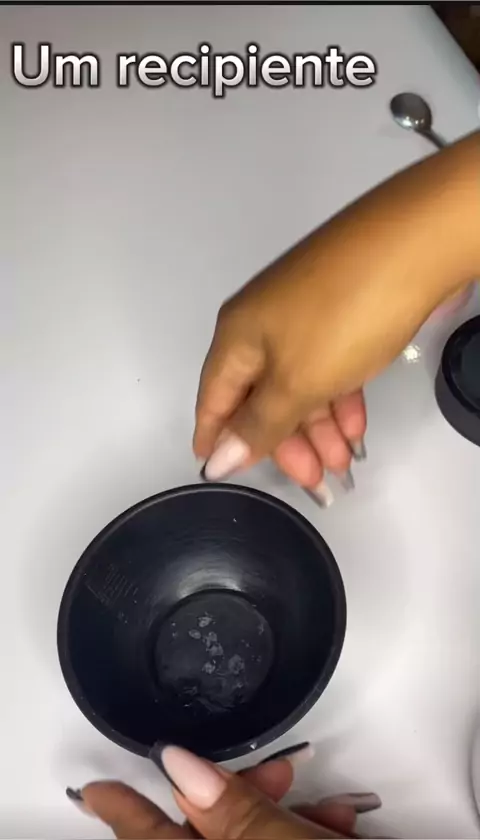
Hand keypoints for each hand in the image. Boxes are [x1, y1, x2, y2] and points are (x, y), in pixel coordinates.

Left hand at [68, 743, 380, 838]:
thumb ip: (235, 812)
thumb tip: (181, 769)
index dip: (120, 813)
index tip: (93, 788)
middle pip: (209, 837)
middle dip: (243, 798)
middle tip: (273, 773)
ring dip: (286, 816)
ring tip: (325, 808)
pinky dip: (307, 834)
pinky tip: (335, 824)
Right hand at [194, 134, 478, 498]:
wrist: (415, 244)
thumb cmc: (344, 316)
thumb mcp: (297, 382)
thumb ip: (258, 425)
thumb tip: (216, 460)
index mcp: (237, 338)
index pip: (215, 401)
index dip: (217, 440)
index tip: (221, 474)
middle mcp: (261, 326)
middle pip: (260, 397)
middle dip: (284, 442)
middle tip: (313, 481)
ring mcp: (301, 317)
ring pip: (297, 385)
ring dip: (317, 428)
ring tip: (343, 463)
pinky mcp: (337, 313)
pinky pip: (326, 367)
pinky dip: (337, 399)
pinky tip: (356, 426)